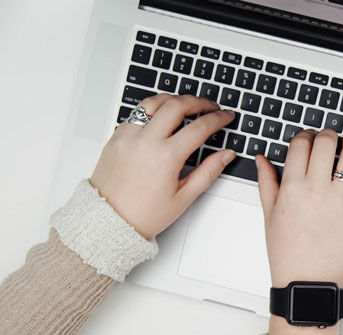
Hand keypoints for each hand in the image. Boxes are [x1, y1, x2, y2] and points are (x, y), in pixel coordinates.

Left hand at [90, 94, 235, 239]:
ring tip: (186, 104)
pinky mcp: (116, 137)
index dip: (218, 118)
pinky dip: (152, 111)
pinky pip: (136, 114)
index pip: (199, 127)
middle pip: (177, 105)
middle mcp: (146, 141)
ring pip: (154, 102)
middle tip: (210, 106)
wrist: (109, 220)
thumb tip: (226, 155)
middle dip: (198, 101)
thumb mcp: (184, 197)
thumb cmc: (144, 214)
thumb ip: (208, 171)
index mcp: (166, 156)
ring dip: (173, 99)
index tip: (226, 116)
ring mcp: (128, 136)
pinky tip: (161, 118)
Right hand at [256, 129, 342, 334]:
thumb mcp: (269, 216)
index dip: (305, 135)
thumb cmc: (288, 254)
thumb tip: (262, 159)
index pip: (301, 144)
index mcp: (292, 188)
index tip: (308, 138)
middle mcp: (317, 190)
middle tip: (329, 138)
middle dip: (328, 135)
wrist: (307, 282)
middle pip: (326, 143)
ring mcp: (341, 201)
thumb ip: (267, 182)